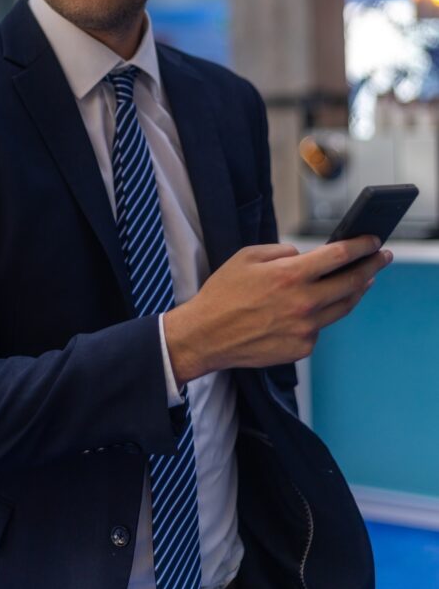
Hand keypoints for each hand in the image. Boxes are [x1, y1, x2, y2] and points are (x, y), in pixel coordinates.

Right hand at [163, 235, 391, 383]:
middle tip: (383, 258)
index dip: (361, 246)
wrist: (206, 335)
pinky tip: (317, 307)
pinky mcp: (301, 348)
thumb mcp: (246, 256)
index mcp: (290, 275)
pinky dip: (322, 314)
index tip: (374, 240)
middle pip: (352, 282)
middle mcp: (303, 302)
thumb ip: (280, 251)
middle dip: (372, 266)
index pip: (339, 256)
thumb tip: (304, 255)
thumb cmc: (222, 293)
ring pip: (343, 307)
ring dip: (357, 291)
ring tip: (364, 280)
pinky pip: (320, 327)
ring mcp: (305, 328)